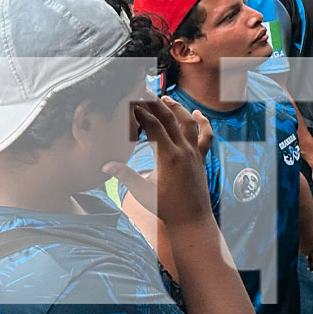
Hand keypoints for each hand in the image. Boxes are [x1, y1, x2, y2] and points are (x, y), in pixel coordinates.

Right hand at [107, 98, 211, 228]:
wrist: (192, 221)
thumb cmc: (165, 209)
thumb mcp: (142, 193)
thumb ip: (125, 176)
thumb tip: (106, 165)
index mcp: (167, 157)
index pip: (153, 126)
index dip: (141, 112)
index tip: (131, 101)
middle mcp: (183, 151)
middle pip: (170, 119)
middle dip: (156, 104)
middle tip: (144, 92)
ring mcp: (195, 154)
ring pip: (188, 123)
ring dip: (177, 108)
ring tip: (165, 98)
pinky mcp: (201, 159)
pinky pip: (206, 136)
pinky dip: (203, 123)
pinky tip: (198, 113)